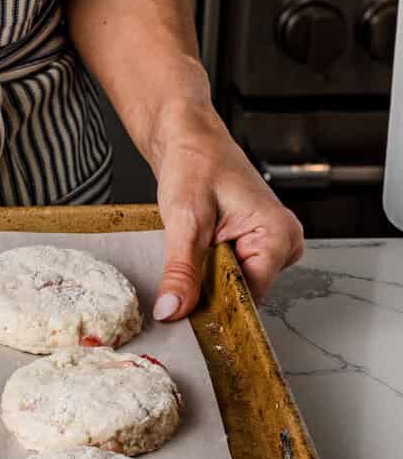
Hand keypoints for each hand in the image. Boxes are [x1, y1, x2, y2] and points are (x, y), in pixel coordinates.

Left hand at [151, 104, 303, 320]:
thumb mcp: (184, 222)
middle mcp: (284, 242)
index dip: (215, 307)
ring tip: (188, 255)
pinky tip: (194, 256)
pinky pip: (230, 273)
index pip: (250, 295)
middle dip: (209, 293)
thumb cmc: (194, 165)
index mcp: (279, 235)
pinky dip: (207, 272)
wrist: (188, 140)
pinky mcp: (253, 245)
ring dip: (206, 282)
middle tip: (177, 282)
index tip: (184, 318)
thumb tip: (173, 310)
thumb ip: (181, 271)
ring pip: (235, 285)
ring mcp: (271, 244)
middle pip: (244, 293)